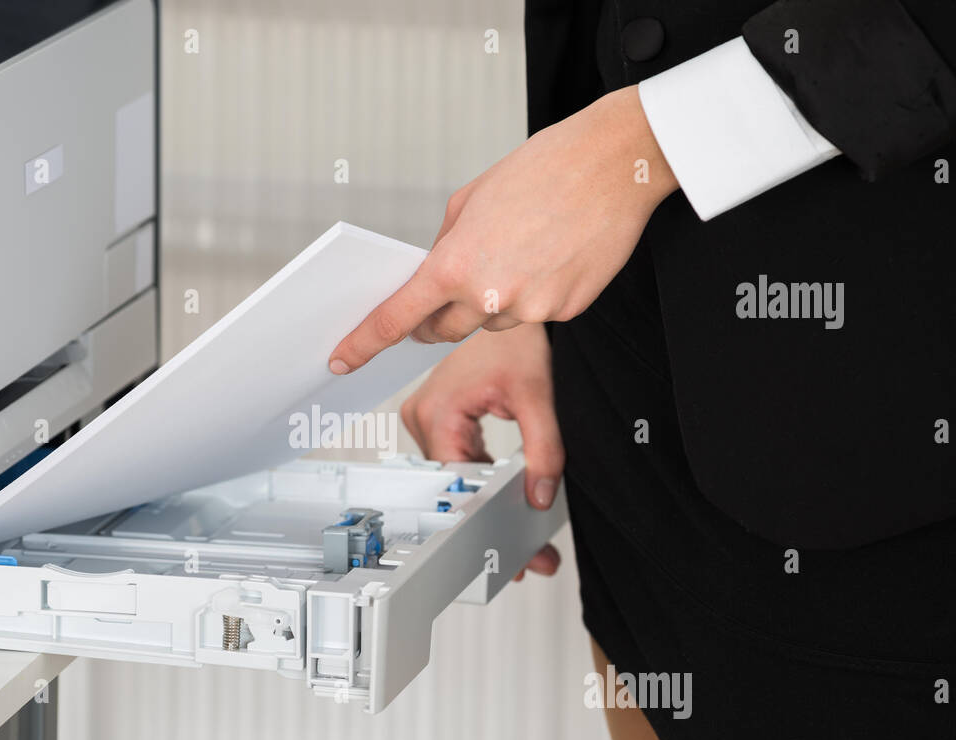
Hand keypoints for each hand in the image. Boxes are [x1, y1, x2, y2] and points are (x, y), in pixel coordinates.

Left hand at [328, 85, 677, 372]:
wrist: (613, 164)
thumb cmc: (542, 170)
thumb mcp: (470, 199)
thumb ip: (444, 246)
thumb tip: (432, 278)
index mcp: (455, 264)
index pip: (397, 318)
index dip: (365, 342)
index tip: (342, 359)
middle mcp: (489, 296)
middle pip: (444, 331)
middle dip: (437, 318)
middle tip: (450, 291)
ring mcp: (529, 310)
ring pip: (492, 323)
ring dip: (493, 300)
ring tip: (522, 249)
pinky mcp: (564, 312)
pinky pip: (534, 314)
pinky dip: (535, 293)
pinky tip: (552, 255)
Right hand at [401, 323, 562, 579]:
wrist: (509, 310)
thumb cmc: (516, 338)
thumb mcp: (538, 397)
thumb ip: (544, 452)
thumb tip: (540, 497)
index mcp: (438, 411)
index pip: (455, 481)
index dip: (483, 518)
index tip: (505, 549)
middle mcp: (422, 416)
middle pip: (454, 485)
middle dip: (491, 518)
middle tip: (527, 556)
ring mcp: (426, 417)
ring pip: (456, 477)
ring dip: (487, 501)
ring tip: (523, 534)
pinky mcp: (438, 418)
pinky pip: (458, 460)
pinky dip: (484, 479)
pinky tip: (508, 497)